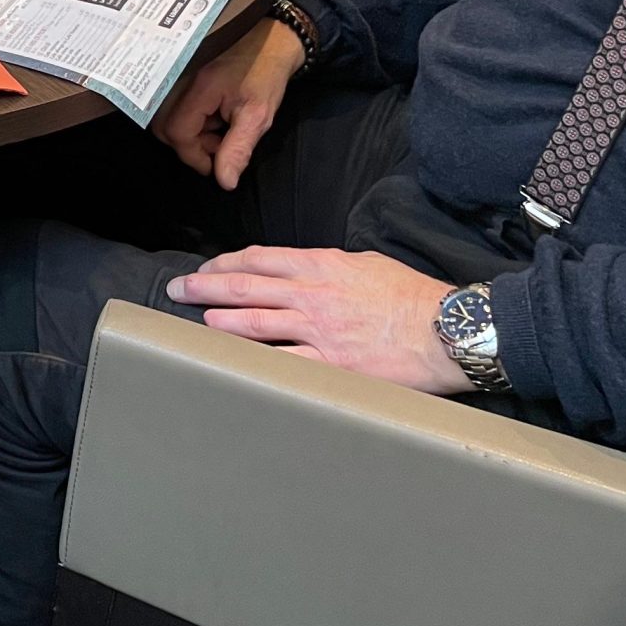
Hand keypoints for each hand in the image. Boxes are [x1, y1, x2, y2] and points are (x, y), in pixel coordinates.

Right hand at [155, 17, 306, 190]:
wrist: (270, 39)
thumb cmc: (266, 74)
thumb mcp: (258, 116)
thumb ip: (238, 149)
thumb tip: (224, 182)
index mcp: (199, 88)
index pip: (177, 132)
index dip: (194, 156)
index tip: (215, 165)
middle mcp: (179, 78)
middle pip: (162, 126)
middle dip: (188, 145)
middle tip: (218, 144)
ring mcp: (176, 73)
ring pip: (164, 117)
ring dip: (189, 132)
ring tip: (218, 128)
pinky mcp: (178, 72)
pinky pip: (170, 105)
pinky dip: (189, 119)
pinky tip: (211, 116)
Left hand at [167, 247, 464, 393]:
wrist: (447, 330)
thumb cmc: (413, 296)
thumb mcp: (365, 264)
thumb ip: (328, 266)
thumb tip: (302, 270)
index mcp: (321, 266)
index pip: (258, 259)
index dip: (224, 264)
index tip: (205, 270)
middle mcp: (312, 295)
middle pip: (244, 287)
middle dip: (204, 287)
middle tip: (177, 289)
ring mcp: (318, 332)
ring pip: (253, 324)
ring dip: (218, 322)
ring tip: (197, 323)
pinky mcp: (330, 366)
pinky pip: (282, 363)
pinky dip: (253, 363)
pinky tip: (232, 364)